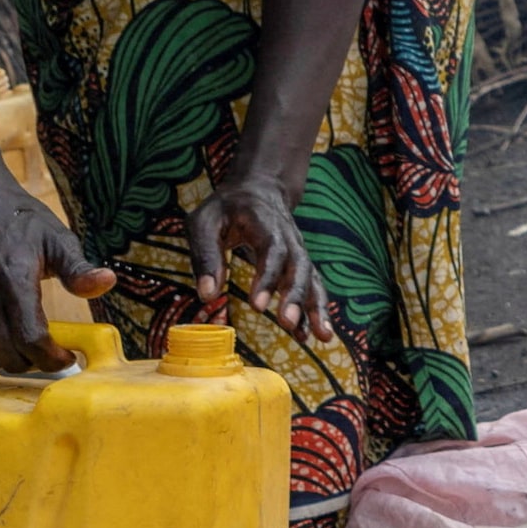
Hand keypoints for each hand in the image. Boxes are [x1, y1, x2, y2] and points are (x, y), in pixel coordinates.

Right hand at [0, 179, 113, 373]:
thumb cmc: (18, 220)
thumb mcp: (57, 238)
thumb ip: (78, 268)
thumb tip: (106, 282)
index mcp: (13, 276)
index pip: (31, 338)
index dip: (51, 359)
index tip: (65, 358)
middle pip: (6, 353)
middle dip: (32, 362)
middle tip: (43, 353)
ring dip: (3, 361)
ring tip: (18, 348)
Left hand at [188, 171, 336, 343]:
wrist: (259, 189)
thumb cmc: (226, 208)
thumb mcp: (204, 222)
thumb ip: (205, 256)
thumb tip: (206, 295)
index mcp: (264, 222)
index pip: (272, 250)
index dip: (267, 278)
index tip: (257, 307)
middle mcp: (288, 237)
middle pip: (299, 266)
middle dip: (295, 296)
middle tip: (287, 323)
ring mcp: (297, 251)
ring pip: (312, 279)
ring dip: (316, 308)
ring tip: (322, 337)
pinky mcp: (299, 266)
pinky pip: (311, 287)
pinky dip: (314, 311)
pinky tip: (311, 335)